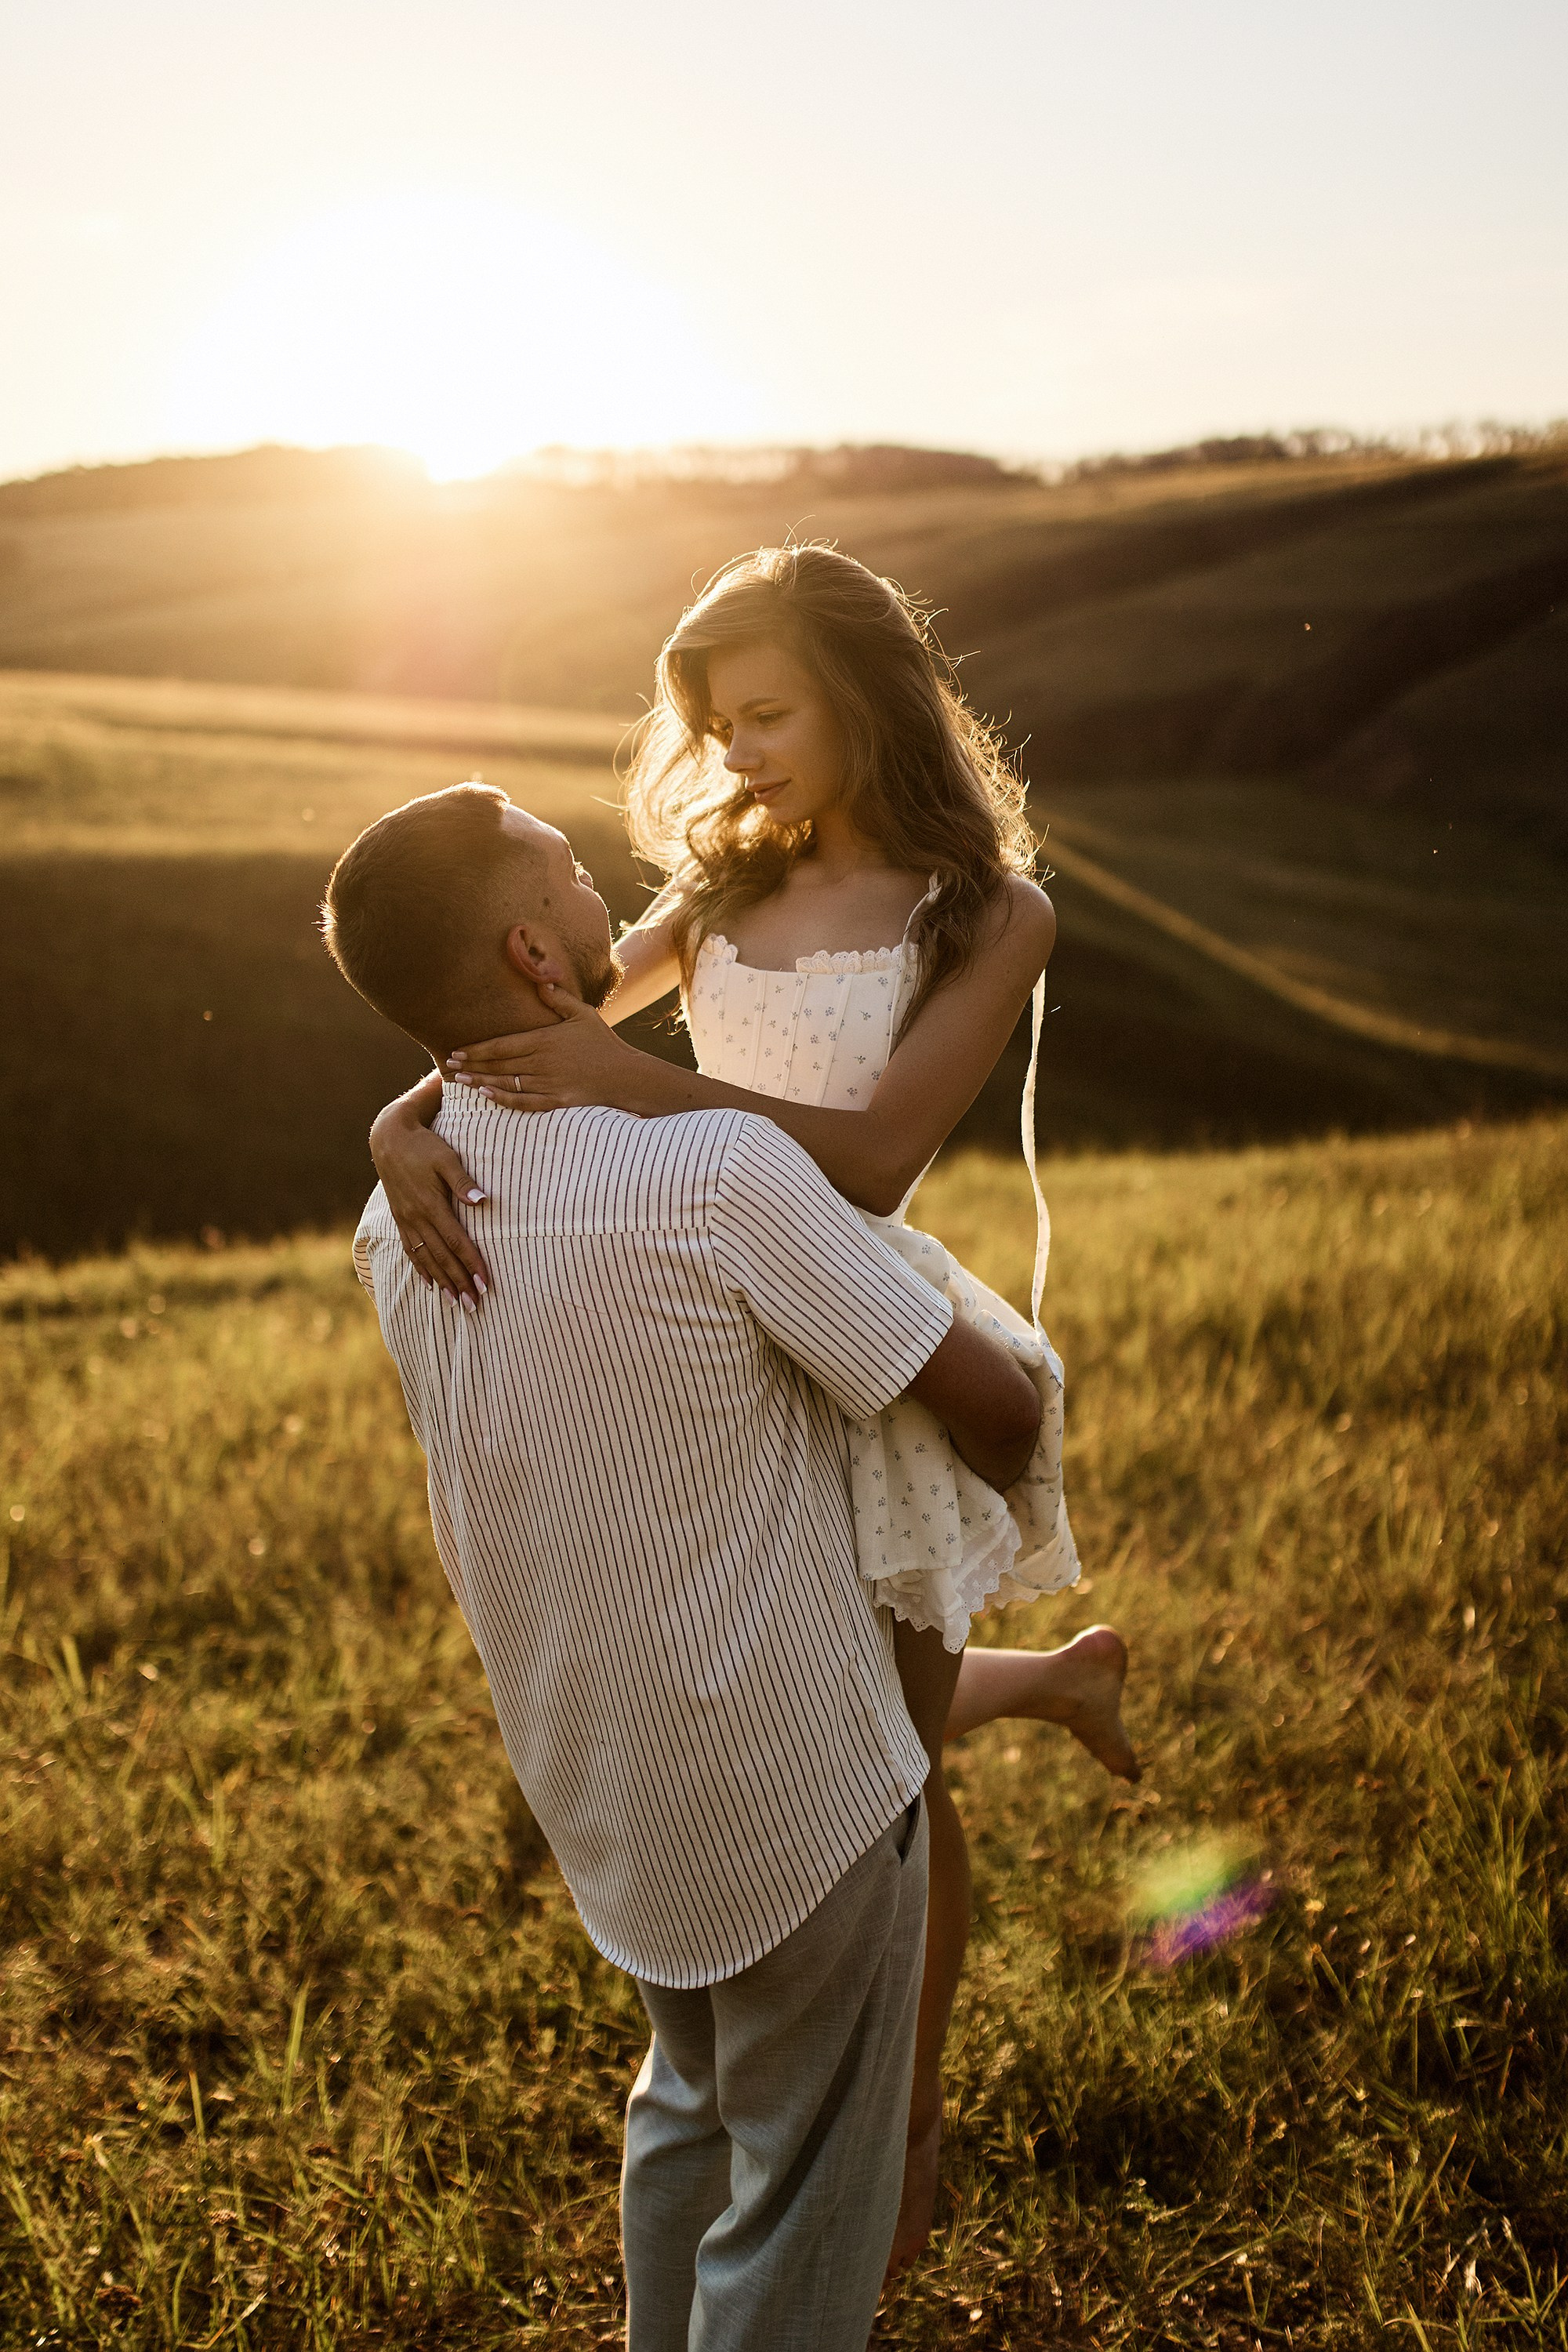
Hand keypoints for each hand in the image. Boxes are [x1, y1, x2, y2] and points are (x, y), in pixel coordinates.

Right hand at [369, 1111, 489, 1306]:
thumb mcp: (446, 1158)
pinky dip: (421, 1268)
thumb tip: (483, 1201)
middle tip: (474, 1305)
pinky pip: (410, 1249)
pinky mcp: (400, 1219)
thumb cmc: (424, 1146)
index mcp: (431, 1205)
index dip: (472, 1264)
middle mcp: (416, 1218)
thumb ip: (463, 1181)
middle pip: (442, 1257)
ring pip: (426, 1258)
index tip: (485, 1284)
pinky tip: (430, 1283)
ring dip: (442, 1282)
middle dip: (459, 1282)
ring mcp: (406, 1220)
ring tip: (455, 1303)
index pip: (457, 1242)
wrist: (389, 1138)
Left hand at [447, 985, 643, 1109]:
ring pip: (505, 1083)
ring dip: (480, 1083)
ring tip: (459, 1082)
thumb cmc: (604, 1043)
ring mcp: (547, 1084)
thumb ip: (559, 999)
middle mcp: (541, 1062)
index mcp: (544, 1040)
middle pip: (498, 1065)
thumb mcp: (584, 1014)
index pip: (501, 1045)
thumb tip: (540, 981)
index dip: (476, 1049)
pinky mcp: (555, 1102)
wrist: (626, 1076)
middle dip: (470, 1066)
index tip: (456, 1051)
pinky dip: (503, 1099)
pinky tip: (487, 1096)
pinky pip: (524, 1102)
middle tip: (448, 1067)